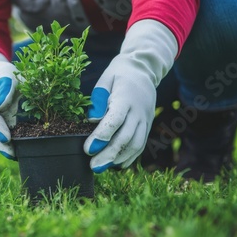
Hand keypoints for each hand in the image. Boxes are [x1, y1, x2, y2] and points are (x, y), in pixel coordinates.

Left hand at [84, 20, 177, 171]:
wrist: (145, 69)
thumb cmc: (119, 73)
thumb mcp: (106, 78)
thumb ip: (98, 98)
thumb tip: (92, 120)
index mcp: (125, 98)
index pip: (115, 120)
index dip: (101, 136)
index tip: (88, 149)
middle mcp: (138, 111)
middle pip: (126, 137)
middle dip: (108, 154)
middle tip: (93, 166)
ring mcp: (145, 119)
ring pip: (136, 144)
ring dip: (119, 158)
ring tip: (102, 167)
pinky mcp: (148, 124)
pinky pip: (141, 144)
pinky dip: (130, 156)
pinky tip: (117, 164)